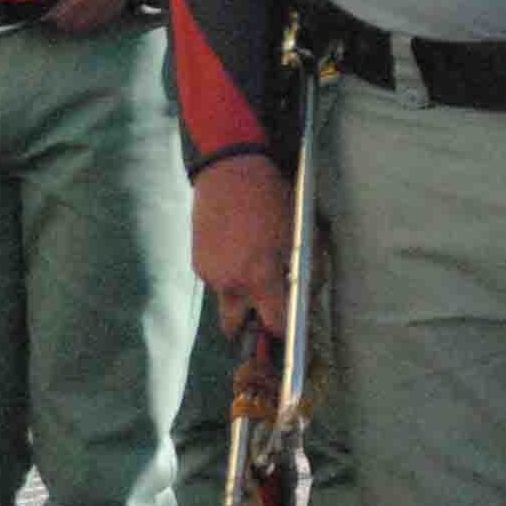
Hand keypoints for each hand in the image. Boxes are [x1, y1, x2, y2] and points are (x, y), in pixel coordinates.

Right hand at [192, 152, 296, 343]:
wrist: (231, 173)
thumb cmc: (274, 201)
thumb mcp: (303, 235)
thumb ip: (309, 271)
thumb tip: (308, 297)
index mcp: (260, 278)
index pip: (273, 325)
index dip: (283, 332)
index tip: (289, 332)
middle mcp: (231, 283)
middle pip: (233, 328)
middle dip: (247, 328)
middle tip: (263, 315)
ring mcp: (210, 274)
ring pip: (225, 302)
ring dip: (240, 297)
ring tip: (254, 271)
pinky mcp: (197, 263)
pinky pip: (216, 281)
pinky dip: (228, 276)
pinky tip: (239, 253)